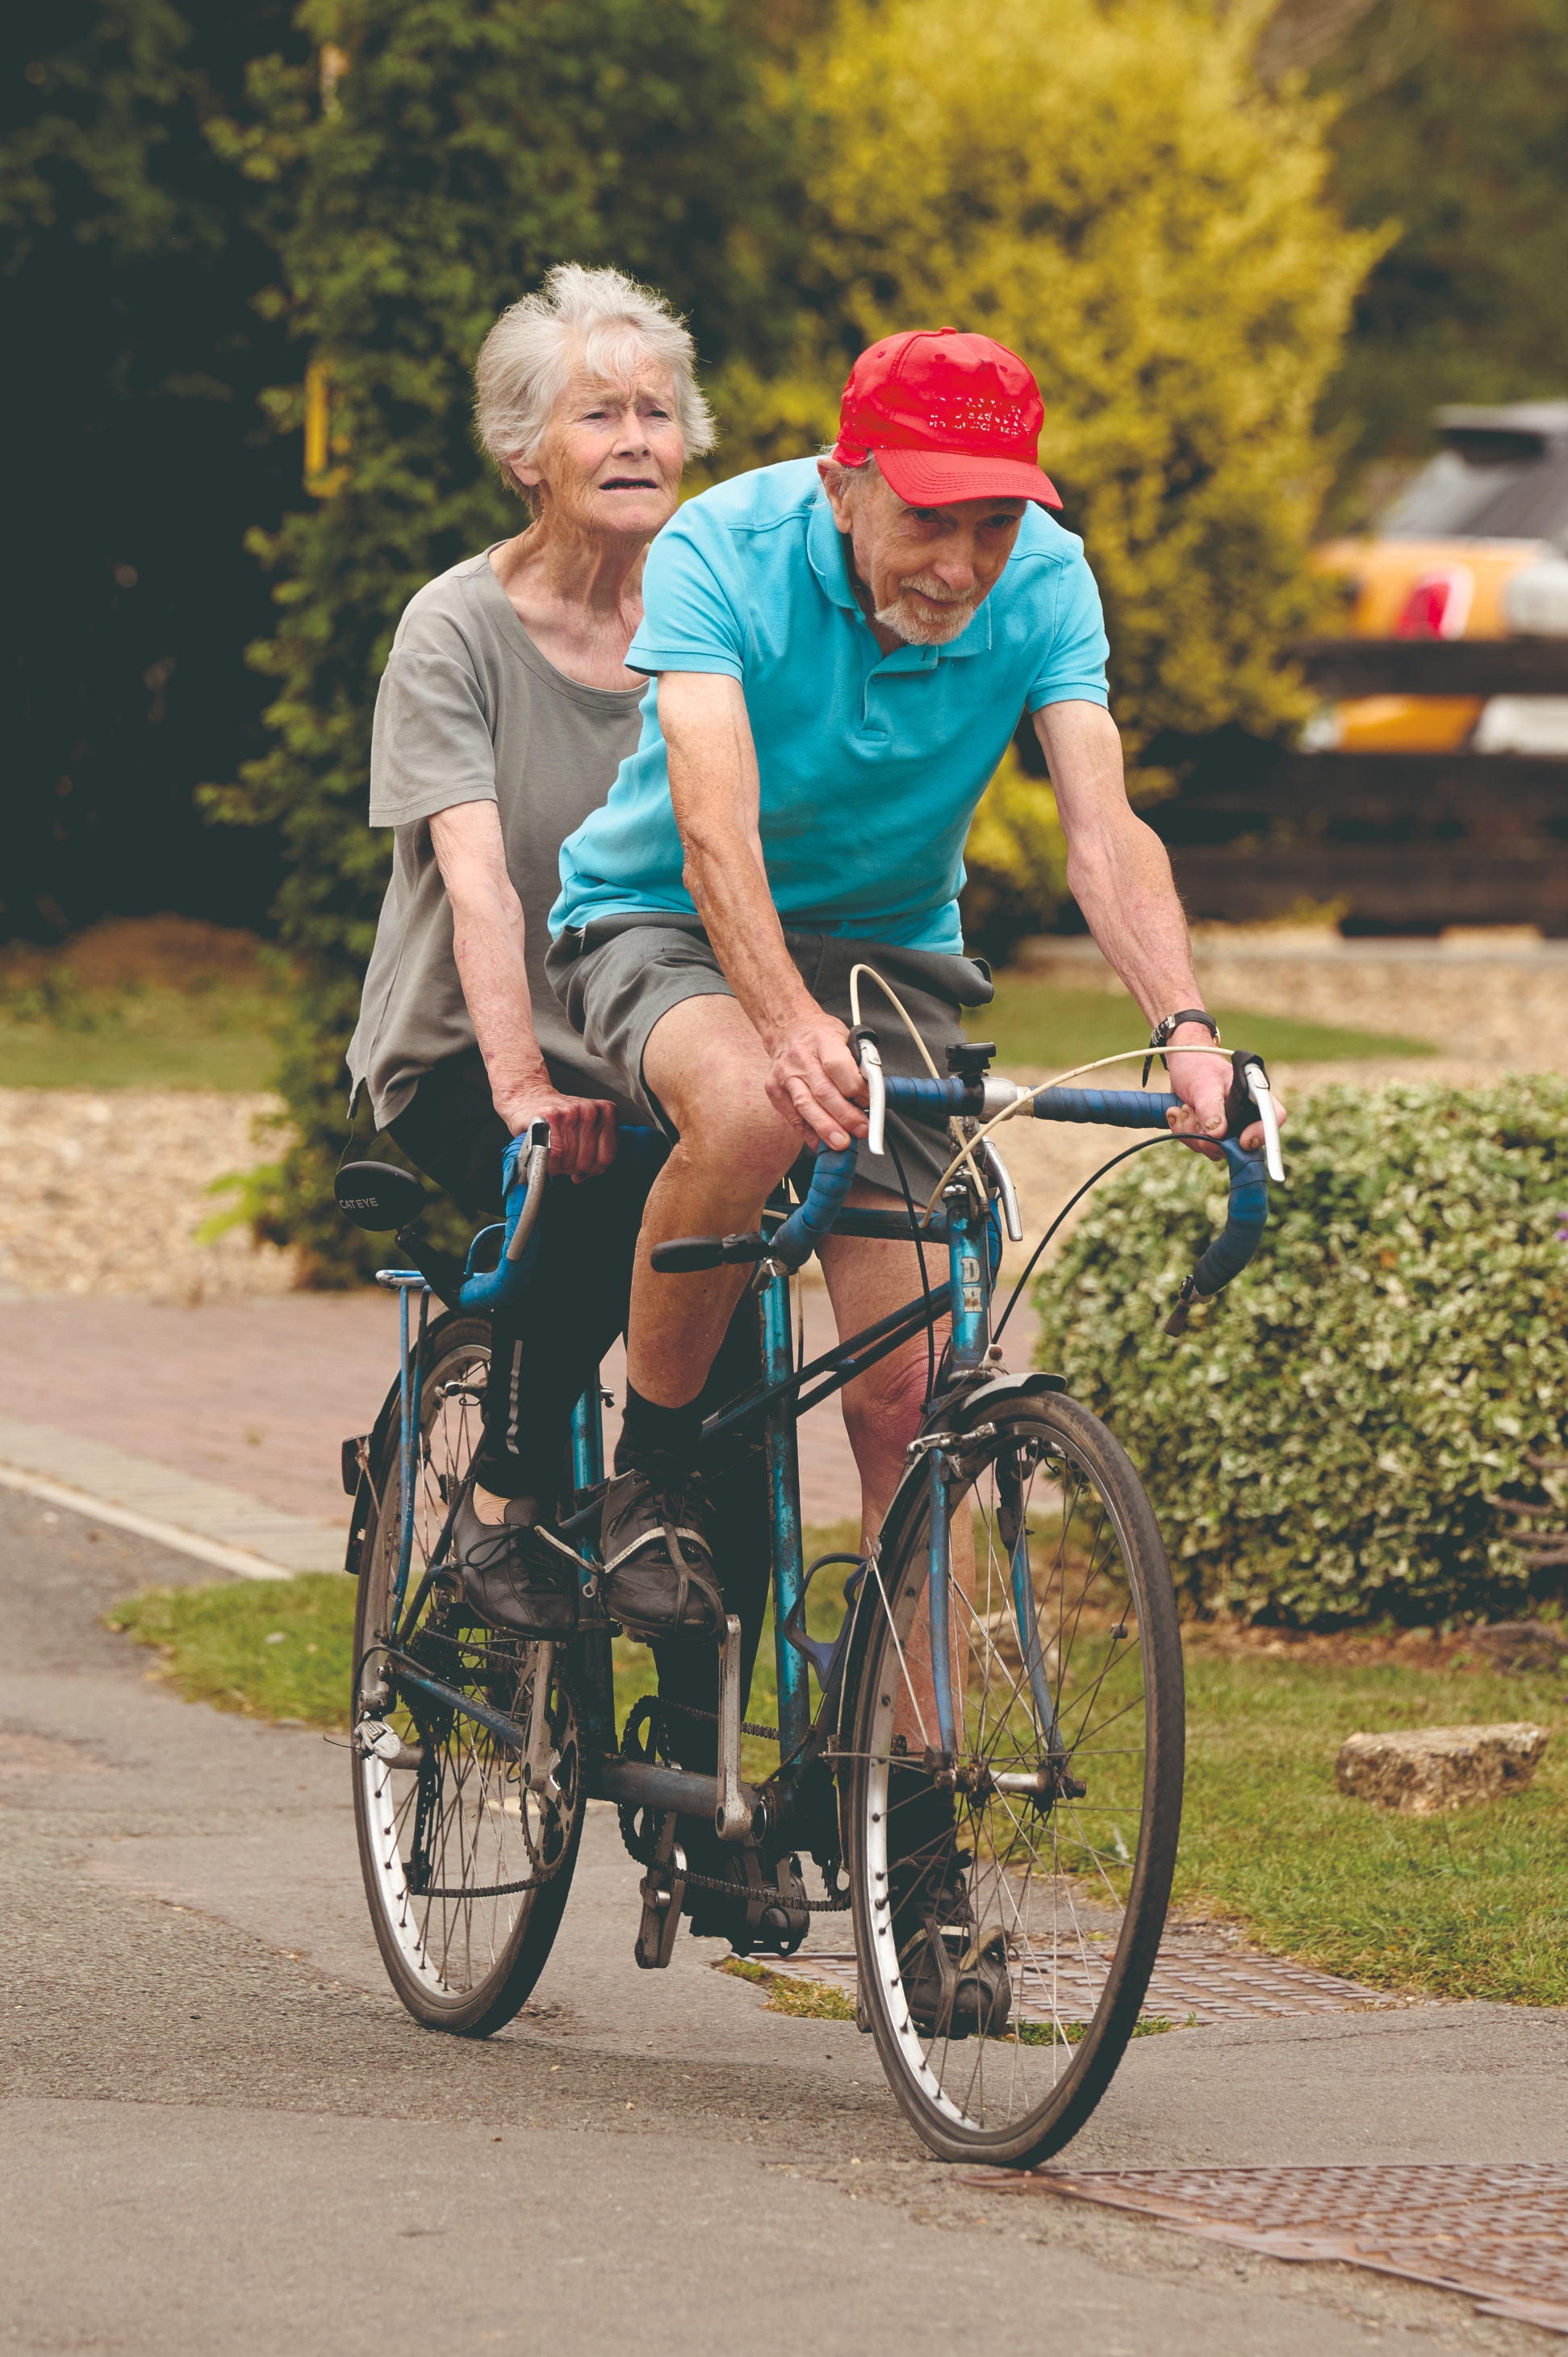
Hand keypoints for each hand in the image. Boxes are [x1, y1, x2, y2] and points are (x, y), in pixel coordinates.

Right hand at [494, 1081, 618, 1180]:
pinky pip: (555, 1155)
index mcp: (605, 1112)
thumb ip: (595, 1153)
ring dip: (560, 1166)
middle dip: (573, 1168)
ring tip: (554, 1156)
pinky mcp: (550, 1116)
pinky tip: (546, 1155)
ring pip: (572, 1160)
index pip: (607, 1156)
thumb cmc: (556, 1118)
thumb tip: (583, 1176)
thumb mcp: (585, 1131)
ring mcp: (571, 1112)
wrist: (529, 1098)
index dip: (591, 1169)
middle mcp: (590, 1110)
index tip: (580, 1166)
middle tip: (563, 1160)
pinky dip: (549, 1163)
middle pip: (588, 1160)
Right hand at [764, 1007, 868, 1150]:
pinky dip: (808, 1133)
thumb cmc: (819, 1035)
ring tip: (841, 1142)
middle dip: (846, 1116)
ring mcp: (785, 1075)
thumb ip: (859, 1063)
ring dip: (827, 1128)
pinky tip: (821, 1142)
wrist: (787, 1029)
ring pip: (806, 1107)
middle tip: (862, 1130)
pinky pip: (793, 1117)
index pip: (839, 1067)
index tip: (870, 1102)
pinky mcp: (775, 1091)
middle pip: (824, 1092)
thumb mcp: (845, 1037)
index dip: (857, 1089)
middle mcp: (801, 1058)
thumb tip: (874, 1092)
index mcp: (823, 1040)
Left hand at [1162, 1024, 1288, 1161]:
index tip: (1242, 1141)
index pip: (1273, 1118)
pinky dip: (1184, 1132)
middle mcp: (1245, 1115)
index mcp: (1254, 1096)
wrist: (1181, 1063)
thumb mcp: (1204, 1083)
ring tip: (1184, 1108)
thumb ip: (1211, 1106)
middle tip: (1190, 1112)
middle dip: (1209, 1136)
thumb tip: (1218, 1133)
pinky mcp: (1212, 1134)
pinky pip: (1199, 1146)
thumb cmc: (1198, 1065)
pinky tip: (1178, 1113)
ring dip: (1191, 1132)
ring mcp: (1228, 1127)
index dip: (1262, 1134)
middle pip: (1238, 1144)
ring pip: (1214, 1149)